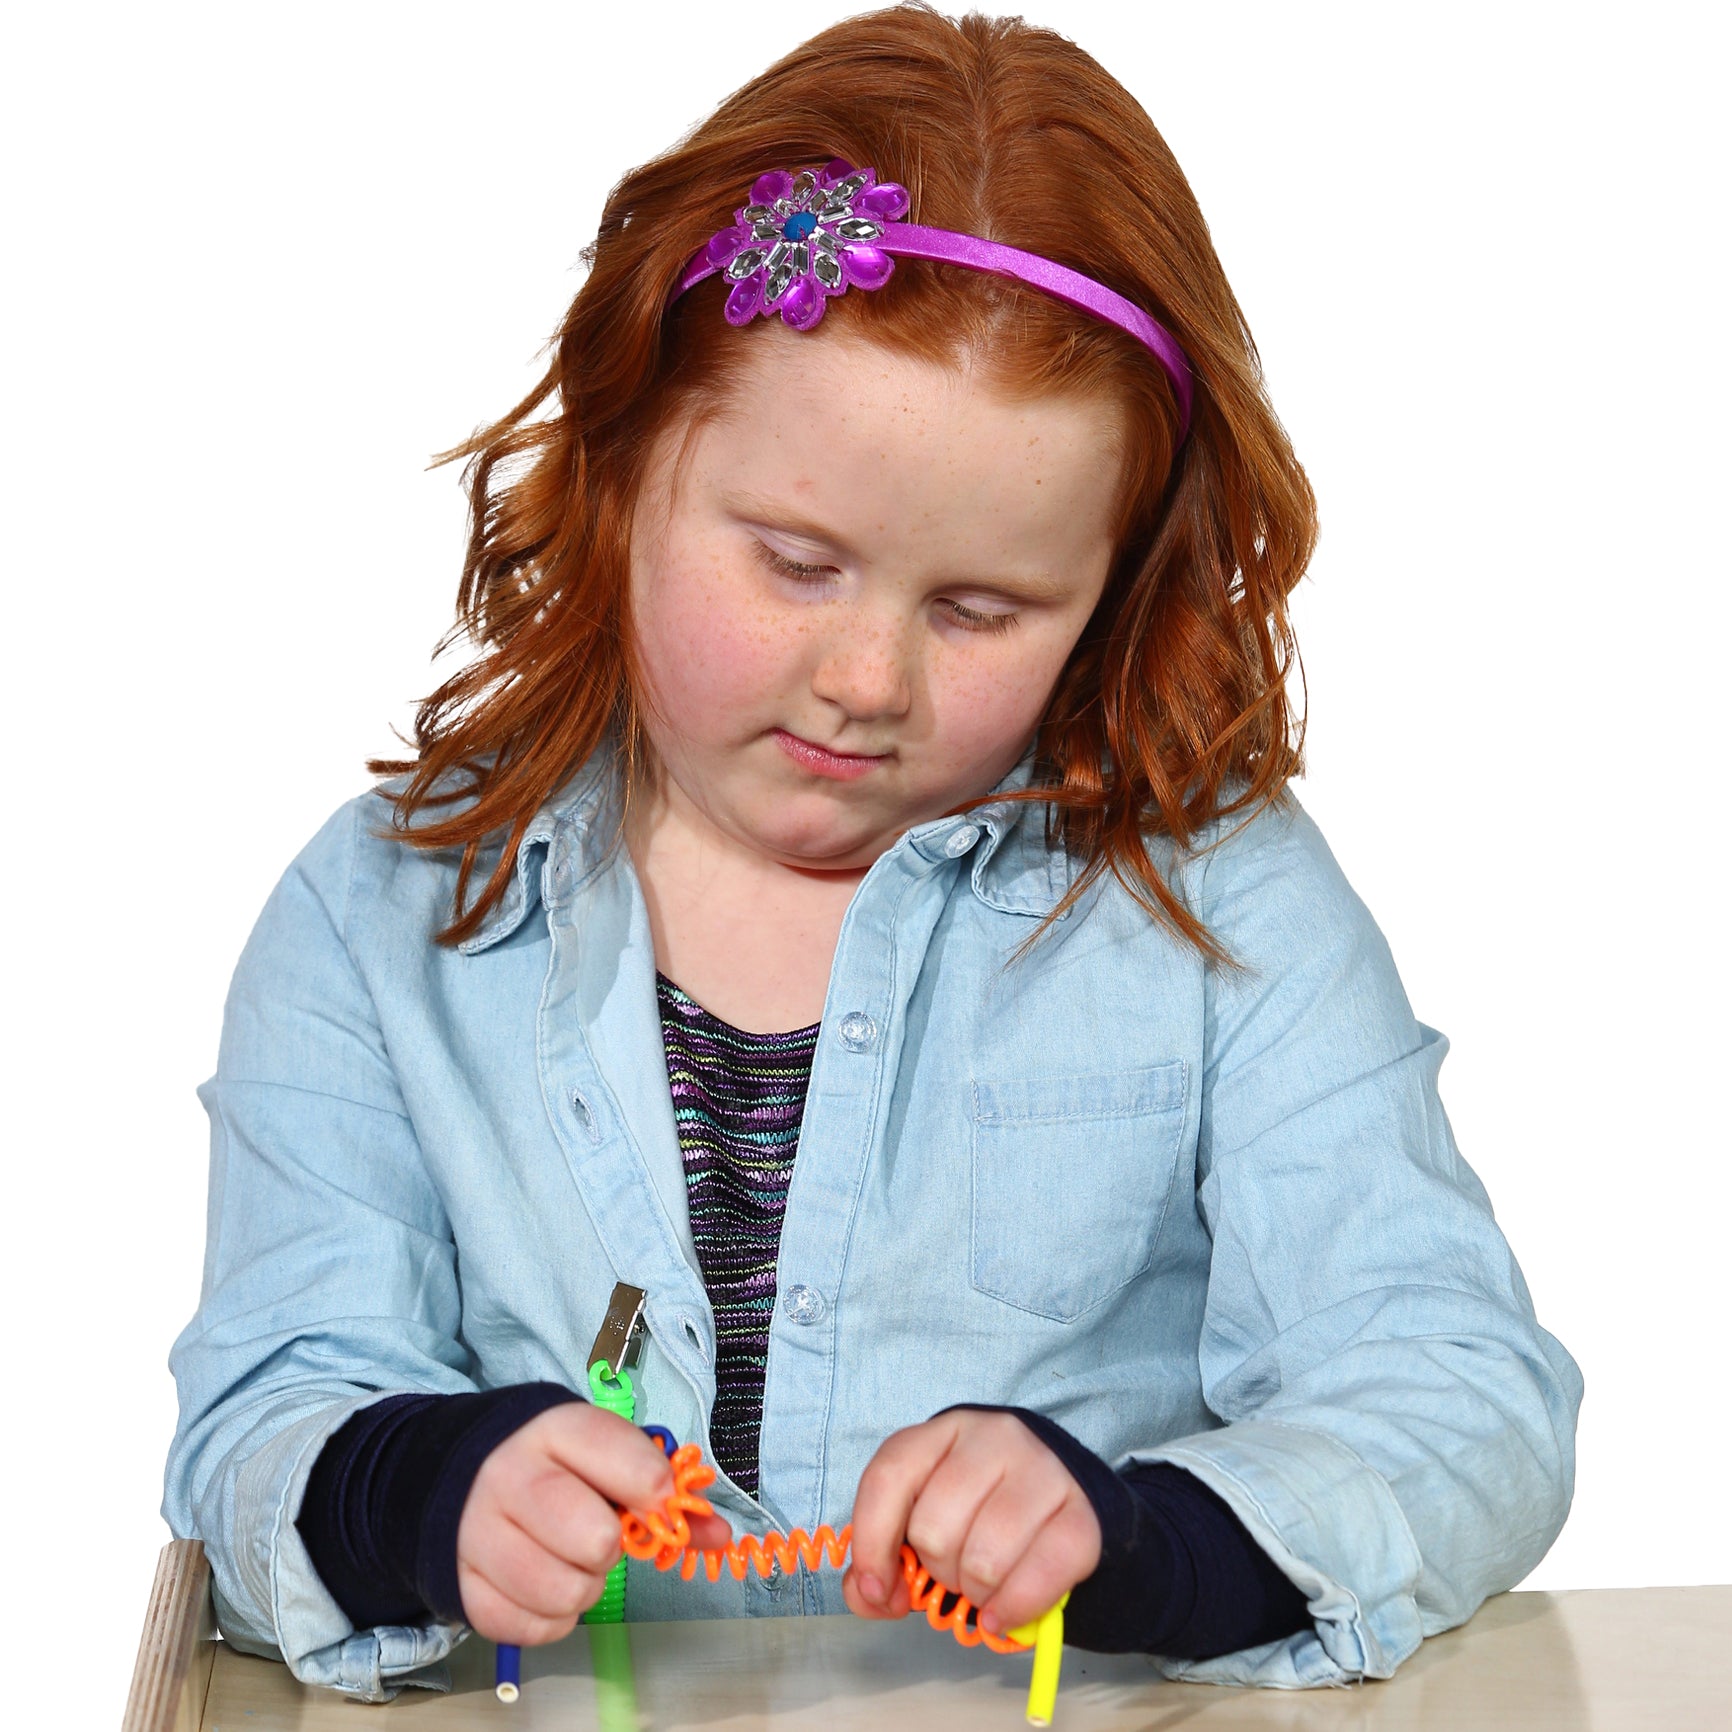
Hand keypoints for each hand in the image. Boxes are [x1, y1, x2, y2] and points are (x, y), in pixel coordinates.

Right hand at [456, 1403, 732, 1643]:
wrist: (453, 1470)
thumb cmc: (548, 1460)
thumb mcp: (600, 1449)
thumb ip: (661, 1490)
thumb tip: (720, 1534)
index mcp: (557, 1428)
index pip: (637, 1471)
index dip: (659, 1499)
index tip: (653, 1505)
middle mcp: (510, 1476)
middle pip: (596, 1541)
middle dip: (610, 1548)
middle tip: (597, 1535)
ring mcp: (477, 1532)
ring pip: (565, 1594)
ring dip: (582, 1588)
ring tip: (569, 1560)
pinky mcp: (461, 1585)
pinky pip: (534, 1628)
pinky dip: (550, 1618)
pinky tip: (541, 1584)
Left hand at [842, 1409, 1101, 1637]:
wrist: (1062, 1494)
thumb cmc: (981, 1507)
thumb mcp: (925, 1514)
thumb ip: (880, 1558)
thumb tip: (870, 1595)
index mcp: (943, 1431)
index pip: (890, 1477)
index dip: (871, 1542)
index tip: (877, 1590)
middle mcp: (995, 1437)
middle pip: (934, 1527)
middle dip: (936, 1570)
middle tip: (953, 1572)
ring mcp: (1043, 1470)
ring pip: (984, 1557)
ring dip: (975, 1594)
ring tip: (982, 1588)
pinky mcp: (1082, 1515)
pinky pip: (1038, 1578)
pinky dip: (1013, 1609)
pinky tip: (1003, 1615)